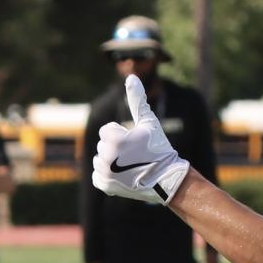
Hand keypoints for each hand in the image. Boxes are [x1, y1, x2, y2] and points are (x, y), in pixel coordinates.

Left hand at [91, 75, 188, 203]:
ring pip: (99, 159)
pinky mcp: (104, 186)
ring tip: (129, 165)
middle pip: (102, 145)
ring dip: (111, 160)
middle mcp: (106, 157)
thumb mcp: (148, 121)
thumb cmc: (158, 147)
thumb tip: (131, 76)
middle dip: (116, 147)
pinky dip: (107, 175)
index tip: (134, 142)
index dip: (121, 134)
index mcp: (113, 139)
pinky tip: (122, 174)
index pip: (106, 130)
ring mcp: (104, 173)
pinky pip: (97, 175)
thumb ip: (137, 99)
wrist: (165, 178)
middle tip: (134, 155)